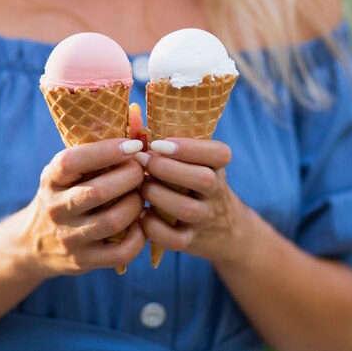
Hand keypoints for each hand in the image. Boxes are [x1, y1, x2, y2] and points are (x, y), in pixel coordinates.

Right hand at [19, 139, 146, 277]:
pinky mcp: (83, 261)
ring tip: (142, 196)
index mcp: (51, 178)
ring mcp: (69, 237)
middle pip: (99, 191)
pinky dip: (140, 236)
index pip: (72, 161)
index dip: (106, 151)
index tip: (133, 145)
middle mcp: (56, 208)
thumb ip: (101, 145)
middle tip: (143, 171)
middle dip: (131, 177)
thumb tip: (139, 114)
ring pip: (114, 220)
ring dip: (137, 204)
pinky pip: (121, 252)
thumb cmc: (65, 193)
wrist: (35, 243)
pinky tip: (141, 224)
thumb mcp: (70, 170)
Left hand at [135, 138, 250, 263]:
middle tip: (142, 161)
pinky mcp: (191, 240)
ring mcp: (205, 217)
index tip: (159, 143)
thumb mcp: (187, 159)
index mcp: (216, 166)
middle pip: (204, 180)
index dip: (189, 148)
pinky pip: (176, 240)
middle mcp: (215, 191)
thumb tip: (132, 112)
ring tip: (141, 188)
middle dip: (167, 169)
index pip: (219, 153)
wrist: (219, 228)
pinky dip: (155, 229)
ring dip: (159, 196)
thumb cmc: (187, 179)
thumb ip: (162, 139)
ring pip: (189, 210)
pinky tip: (141, 216)